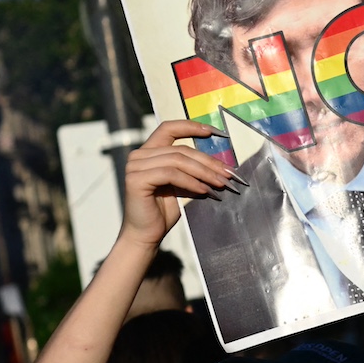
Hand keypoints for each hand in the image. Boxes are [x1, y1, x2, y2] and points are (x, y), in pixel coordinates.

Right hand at [120, 118, 239, 246]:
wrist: (146, 235)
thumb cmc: (164, 212)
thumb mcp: (182, 186)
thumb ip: (193, 171)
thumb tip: (222, 165)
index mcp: (149, 152)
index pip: (169, 128)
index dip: (191, 126)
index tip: (214, 132)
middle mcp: (139, 155)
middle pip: (180, 149)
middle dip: (208, 161)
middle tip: (228, 173)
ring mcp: (135, 166)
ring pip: (177, 160)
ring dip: (203, 172)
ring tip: (220, 184)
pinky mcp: (136, 179)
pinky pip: (171, 174)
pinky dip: (191, 182)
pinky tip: (204, 190)